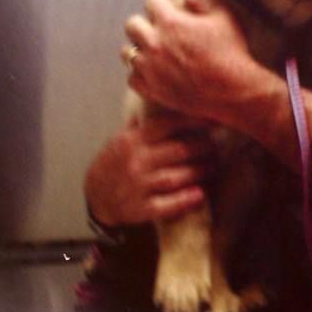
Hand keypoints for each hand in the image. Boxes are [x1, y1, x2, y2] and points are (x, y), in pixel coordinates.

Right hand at [85, 111, 213, 227]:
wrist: (95, 199)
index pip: (166, 125)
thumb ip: (142, 124)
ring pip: (176, 177)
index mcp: (132, 141)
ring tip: (213, 166)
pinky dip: (184, 200)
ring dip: (199, 172)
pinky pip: (167, 205)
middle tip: (216, 146)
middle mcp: (135, 161)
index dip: (193, 121)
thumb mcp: (120, 140)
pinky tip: (200, 194)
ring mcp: (137, 186)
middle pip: (178, 150)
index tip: (212, 119)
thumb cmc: (113, 165)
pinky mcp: (140, 209)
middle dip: (203, 147)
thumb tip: (162, 102)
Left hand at [123, 0, 264, 122]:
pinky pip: (131, 78)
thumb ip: (202, 1)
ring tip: (152, 52)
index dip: (161, 5)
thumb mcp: (224, 19)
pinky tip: (153, 73)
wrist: (234, 92)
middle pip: (132, 25)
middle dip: (144, 24)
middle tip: (157, 30)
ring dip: (138, 49)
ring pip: (127, 52)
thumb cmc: (232, 52)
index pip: (151, 2)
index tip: (169, 11)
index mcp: (171, 22)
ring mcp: (150, 68)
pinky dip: (140, 75)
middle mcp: (155, 43)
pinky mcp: (151, 89)